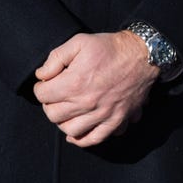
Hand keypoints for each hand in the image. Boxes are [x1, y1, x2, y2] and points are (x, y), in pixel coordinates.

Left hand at [33, 31, 157, 146]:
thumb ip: (56, 58)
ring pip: (70, 130)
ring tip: (66, 110)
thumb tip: (41, 75)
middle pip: (53, 114)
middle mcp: (86, 102)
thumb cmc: (110, 48)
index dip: (40, 87)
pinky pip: (94, 138)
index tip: (46, 83)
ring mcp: (102, 114)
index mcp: (74, 83)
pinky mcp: (116, 120)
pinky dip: (82, 140)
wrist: (142, 55)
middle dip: (49, 104)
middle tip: (55, 95)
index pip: (42, 95)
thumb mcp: (79, 41)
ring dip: (63, 121)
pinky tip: (75, 133)